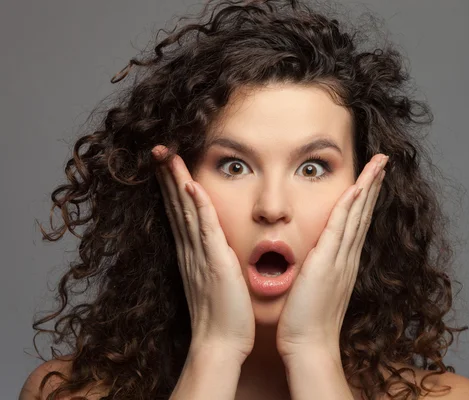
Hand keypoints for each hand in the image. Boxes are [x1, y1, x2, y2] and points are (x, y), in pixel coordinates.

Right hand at [152, 145, 254, 362]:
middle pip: (174, 204)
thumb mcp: (213, 278)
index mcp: (191, 252)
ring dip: (175, 179)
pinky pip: (205, 227)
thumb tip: (212, 243)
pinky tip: (190, 183)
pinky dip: (197, 205)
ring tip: (166, 154)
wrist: (220, 343)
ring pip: (184, 209)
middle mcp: (190, 249)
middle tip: (157, 148)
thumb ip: (211, 257)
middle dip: (166, 174)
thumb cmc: (223, 313)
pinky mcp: (215, 262)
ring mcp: (200, 254)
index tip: (166, 161)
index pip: (178, 210)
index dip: (170, 184)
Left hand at [276, 153, 388, 360]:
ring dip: (368, 187)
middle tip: (383, 161)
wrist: (309, 346)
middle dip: (373, 184)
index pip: (357, 223)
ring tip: (378, 164)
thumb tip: (312, 260)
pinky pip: (340, 228)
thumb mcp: (314, 289)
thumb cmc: (306, 322)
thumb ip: (316, 271)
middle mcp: (346, 258)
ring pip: (357, 215)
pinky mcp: (327, 263)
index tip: (371, 178)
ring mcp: (339, 260)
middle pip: (363, 213)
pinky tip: (357, 187)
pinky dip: (350, 207)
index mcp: (343, 263)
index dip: (365, 198)